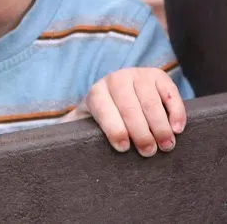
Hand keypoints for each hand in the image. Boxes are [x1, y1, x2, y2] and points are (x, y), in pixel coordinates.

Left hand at [62, 67, 186, 156]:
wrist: (116, 97)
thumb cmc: (101, 121)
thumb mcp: (83, 125)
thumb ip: (69, 132)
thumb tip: (48, 144)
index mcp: (96, 93)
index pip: (103, 108)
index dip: (113, 128)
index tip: (123, 148)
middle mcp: (115, 79)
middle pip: (129, 106)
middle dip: (140, 131)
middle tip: (149, 152)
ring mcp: (138, 74)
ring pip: (150, 99)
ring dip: (160, 124)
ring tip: (166, 145)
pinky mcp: (158, 75)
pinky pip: (169, 91)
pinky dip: (175, 110)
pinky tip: (177, 128)